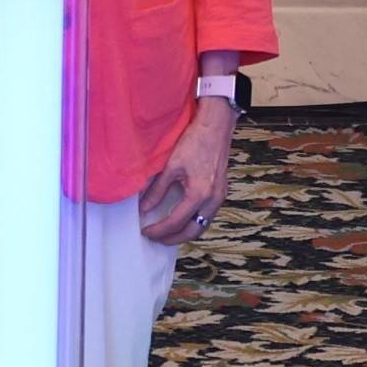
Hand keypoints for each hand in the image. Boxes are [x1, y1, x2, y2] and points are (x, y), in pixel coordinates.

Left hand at [138, 97, 237, 245]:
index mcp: (199, 194)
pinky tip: (183, 219)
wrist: (215, 128)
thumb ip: (157, 190)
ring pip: (203, 226)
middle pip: (193, 231)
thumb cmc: (194, 142)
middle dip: (173, 238)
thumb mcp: (171, 166)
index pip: (176, 222)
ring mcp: (219, 197)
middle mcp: (212, 200)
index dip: (159, 230)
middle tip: (156, 238)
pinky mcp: (221, 192)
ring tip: (168, 232)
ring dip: (185, 232)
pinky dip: (195, 222)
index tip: (146, 231)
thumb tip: (145, 208)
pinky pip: (208, 216)